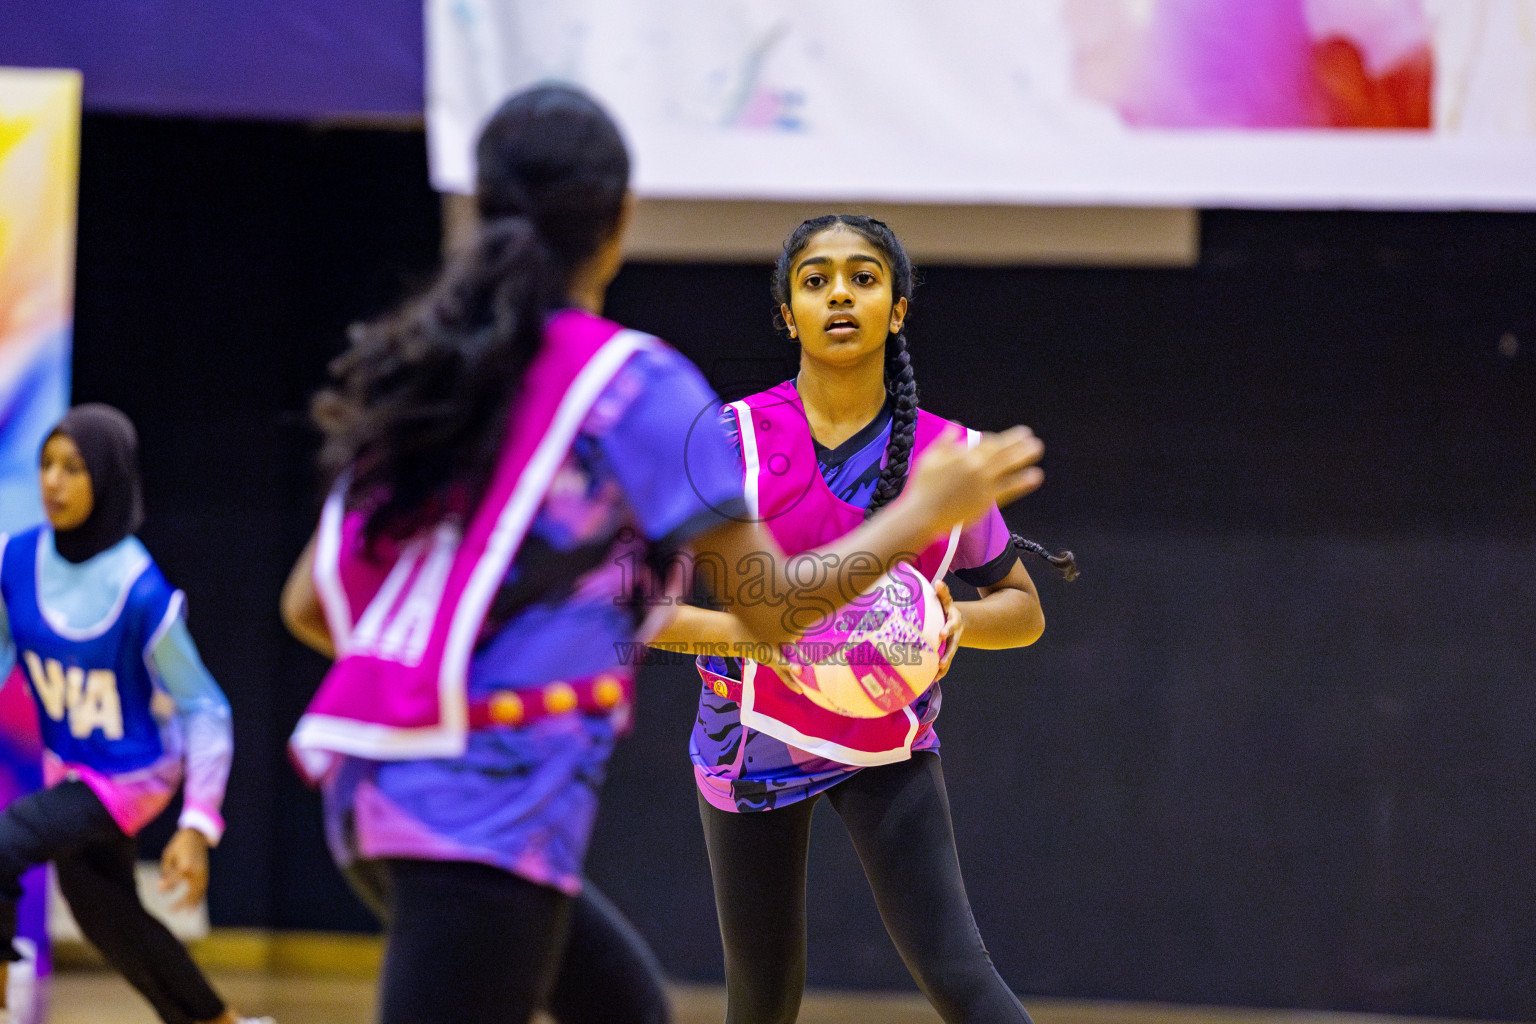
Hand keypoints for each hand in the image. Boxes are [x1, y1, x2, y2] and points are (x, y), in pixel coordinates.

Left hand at [158, 827, 210, 912]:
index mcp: (187, 864)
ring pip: (198, 891)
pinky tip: (193, 906)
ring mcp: (203, 872)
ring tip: (186, 914)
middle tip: (170, 910)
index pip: (176, 878)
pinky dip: (198, 897)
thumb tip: (164, 887)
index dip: (167, 884)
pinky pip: (202, 888)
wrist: (197, 834)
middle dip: (181, 902)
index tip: (159, 888)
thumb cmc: (179, 844)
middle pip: (190, 890)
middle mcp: (197, 870)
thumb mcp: (169, 854)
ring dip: (192, 903)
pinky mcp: (205, 873)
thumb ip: (167, 870)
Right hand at [902, 426, 1043, 535]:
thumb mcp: (930, 457)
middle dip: (1017, 442)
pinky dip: (1023, 482)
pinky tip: (1035, 476)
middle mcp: (977, 466)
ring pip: (1009, 466)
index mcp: (964, 454)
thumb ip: (945, 441)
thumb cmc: (923, 486)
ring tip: (1037, 448)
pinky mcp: (987, 500)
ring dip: (1024, 456)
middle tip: (1031, 436)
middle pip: (1002, 451)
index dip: (1000, 439)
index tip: (1006, 438)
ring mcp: (984, 483)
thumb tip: (956, 425)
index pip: (988, 442)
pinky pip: (1010, 489)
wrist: (923, 514)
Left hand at [933, 581, 963, 681]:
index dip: (947, 629)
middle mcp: (955, 633)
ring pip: (949, 655)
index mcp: (953, 620)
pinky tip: (933, 679)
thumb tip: (938, 582)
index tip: (942, 635)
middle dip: (947, 653)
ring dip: (944, 664)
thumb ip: (943, 593)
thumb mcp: (946, 600)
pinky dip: (941, 671)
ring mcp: (953, 643)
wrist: (956, 620)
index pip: (951, 624)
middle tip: (940, 662)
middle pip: (952, 644)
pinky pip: (945, 662)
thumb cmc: (945, 608)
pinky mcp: (948, 651)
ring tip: (937, 673)